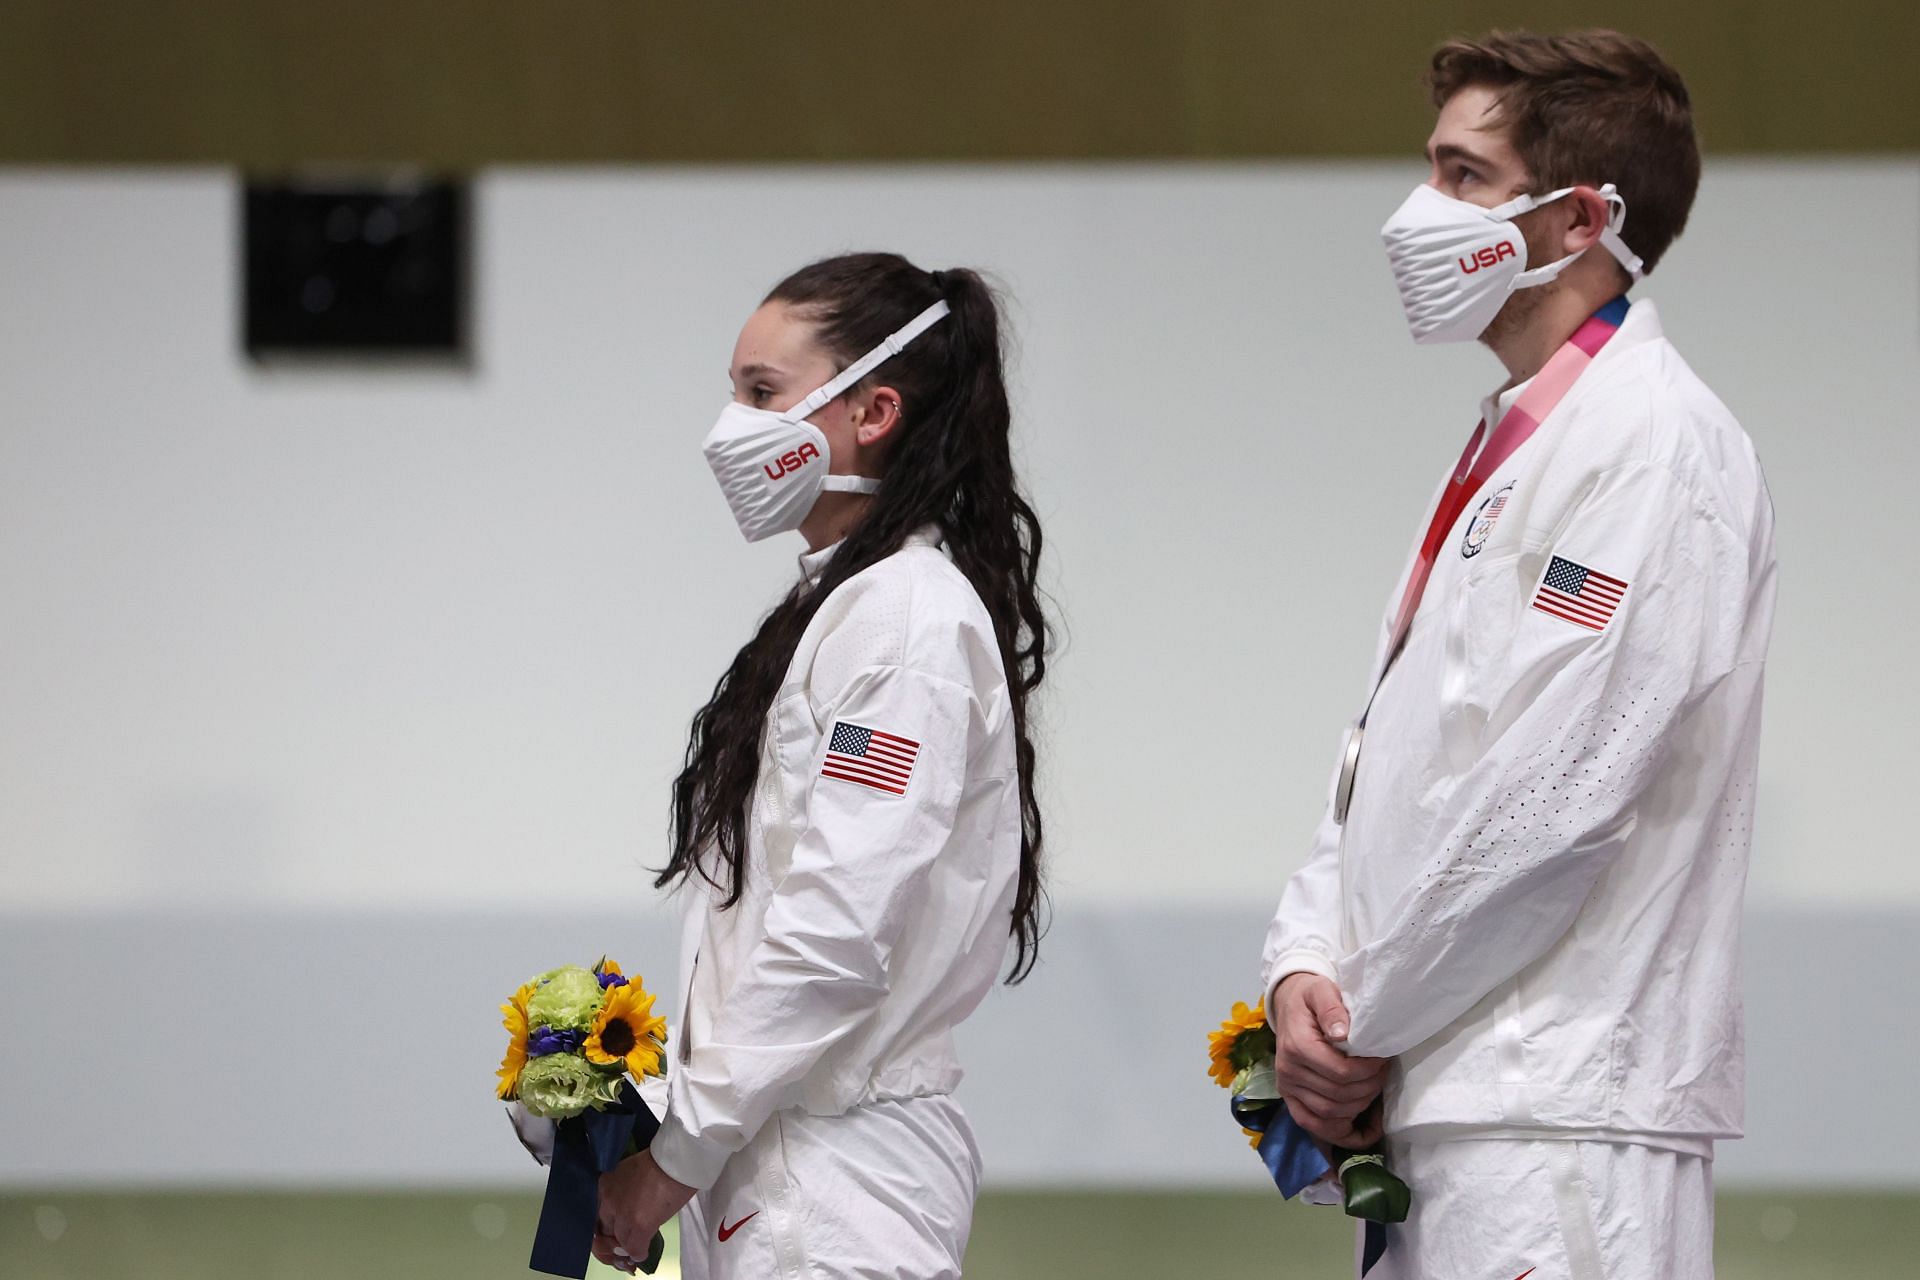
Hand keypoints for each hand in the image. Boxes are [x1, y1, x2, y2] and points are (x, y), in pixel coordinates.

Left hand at [595, 1149, 693, 1272]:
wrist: (678, 1161)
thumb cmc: (659, 1163)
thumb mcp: (629, 1173)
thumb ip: (621, 1192)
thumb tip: (626, 1211)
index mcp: (603, 1186)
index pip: (596, 1216)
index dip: (605, 1229)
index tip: (613, 1234)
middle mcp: (607, 1201)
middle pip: (604, 1232)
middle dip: (614, 1240)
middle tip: (625, 1243)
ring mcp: (622, 1215)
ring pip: (619, 1242)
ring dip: (627, 1248)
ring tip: (636, 1248)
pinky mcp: (639, 1226)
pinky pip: (634, 1249)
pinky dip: (639, 1253)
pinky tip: (643, 1252)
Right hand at [1271, 973, 1390, 1148]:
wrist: (1289, 1004)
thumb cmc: (1310, 997)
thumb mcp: (1321, 990)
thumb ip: (1331, 1008)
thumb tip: (1342, 1033)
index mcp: (1297, 1047)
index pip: (1341, 1073)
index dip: (1368, 1072)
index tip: (1383, 1059)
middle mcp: (1288, 1071)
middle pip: (1338, 1096)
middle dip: (1369, 1088)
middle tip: (1384, 1072)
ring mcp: (1287, 1088)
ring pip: (1329, 1114)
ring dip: (1359, 1107)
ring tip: (1373, 1088)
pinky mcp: (1290, 1098)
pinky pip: (1313, 1125)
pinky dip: (1339, 1132)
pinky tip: (1361, 1128)